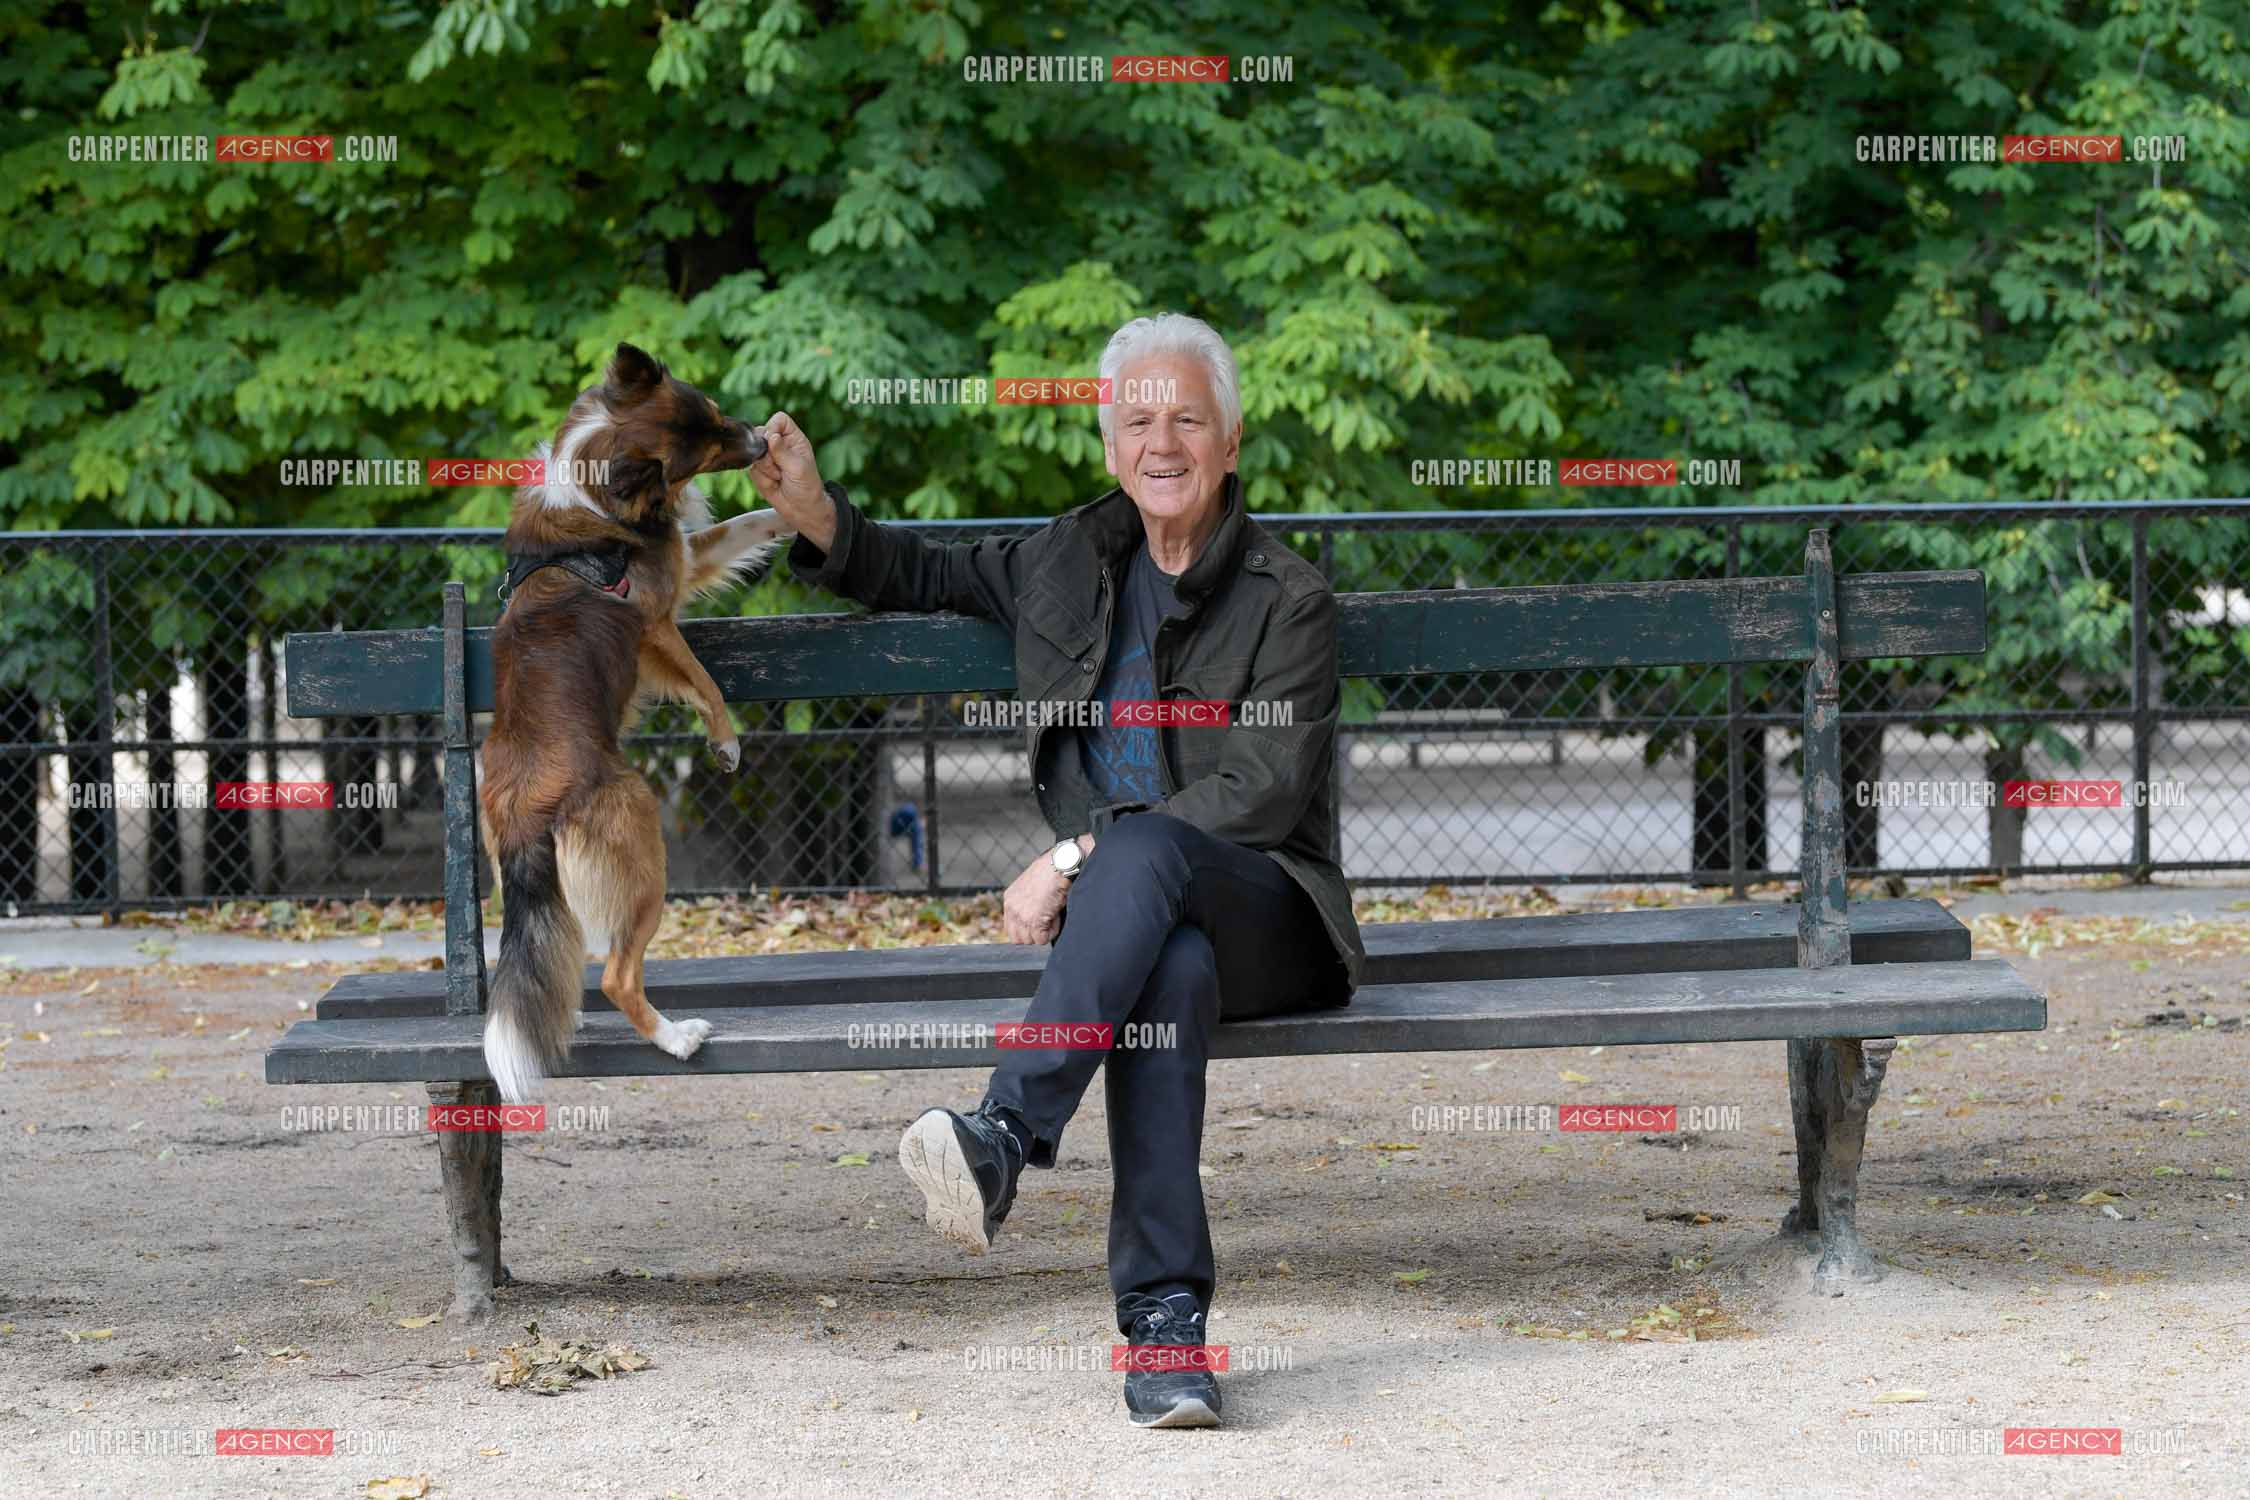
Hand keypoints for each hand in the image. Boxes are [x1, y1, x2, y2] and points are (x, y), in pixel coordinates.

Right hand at [747, 411, 835, 549]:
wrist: (801, 509)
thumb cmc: (807, 487)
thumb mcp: (798, 468)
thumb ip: (783, 451)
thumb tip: (772, 436)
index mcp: (794, 438)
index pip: (779, 419)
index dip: (773, 427)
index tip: (774, 441)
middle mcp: (780, 444)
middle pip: (760, 434)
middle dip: (767, 453)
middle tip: (780, 467)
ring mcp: (768, 457)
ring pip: (753, 453)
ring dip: (766, 469)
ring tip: (780, 478)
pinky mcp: (759, 470)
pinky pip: (751, 469)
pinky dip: (762, 479)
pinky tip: (774, 484)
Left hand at [1002, 851, 1070, 945]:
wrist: (1059, 865)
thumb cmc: (1051, 872)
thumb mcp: (1031, 887)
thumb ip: (1026, 904)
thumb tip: (1035, 920)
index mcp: (1009, 899)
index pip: (1011, 929)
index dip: (1026, 930)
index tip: (1038, 925)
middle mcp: (1012, 908)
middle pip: (1018, 939)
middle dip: (1034, 935)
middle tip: (1047, 921)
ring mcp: (1021, 916)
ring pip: (1031, 941)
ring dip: (1044, 933)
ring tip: (1053, 915)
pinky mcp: (1034, 921)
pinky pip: (1043, 939)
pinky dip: (1053, 931)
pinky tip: (1056, 916)